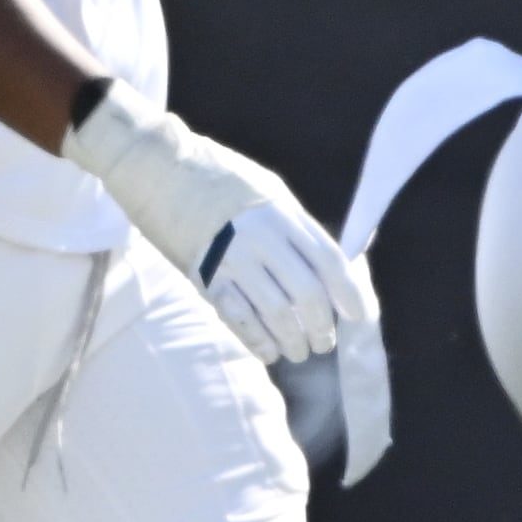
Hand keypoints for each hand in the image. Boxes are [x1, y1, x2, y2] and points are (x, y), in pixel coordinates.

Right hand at [63, 82, 374, 363]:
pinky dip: (256, 340)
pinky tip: (268, 352)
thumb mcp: (271, 192)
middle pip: (306, 293)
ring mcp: (230, 260)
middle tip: (326, 340)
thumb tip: (334, 262)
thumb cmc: (222, 178)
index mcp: (283, 214)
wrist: (160, 170)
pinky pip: (236, 317)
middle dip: (321, 324)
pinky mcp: (202, 277)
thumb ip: (299, 227)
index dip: (349, 292)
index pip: (329, 261)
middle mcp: (261, 239)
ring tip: (300, 351)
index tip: (360, 315)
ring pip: (274, 312)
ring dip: (292, 339)